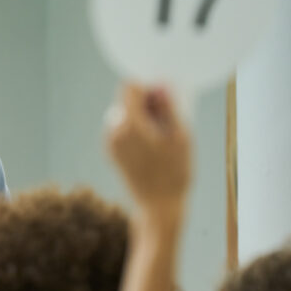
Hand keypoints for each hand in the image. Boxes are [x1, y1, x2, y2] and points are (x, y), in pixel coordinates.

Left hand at [106, 84, 191, 217]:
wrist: (159, 206)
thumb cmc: (174, 172)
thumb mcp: (180, 135)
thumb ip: (168, 106)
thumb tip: (160, 84)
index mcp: (128, 124)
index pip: (130, 87)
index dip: (150, 87)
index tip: (166, 100)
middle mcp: (113, 131)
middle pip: (127, 100)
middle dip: (148, 103)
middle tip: (169, 121)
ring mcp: (110, 143)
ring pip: (126, 114)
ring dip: (144, 117)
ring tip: (164, 136)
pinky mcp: (112, 152)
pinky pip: (124, 129)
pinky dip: (138, 130)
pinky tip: (155, 146)